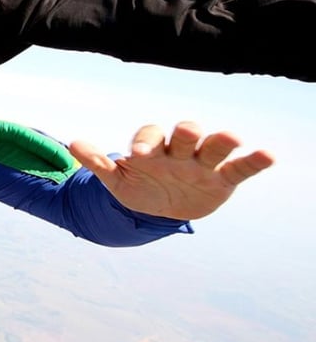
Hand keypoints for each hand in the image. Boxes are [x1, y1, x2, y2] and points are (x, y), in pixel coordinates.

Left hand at [69, 121, 274, 219]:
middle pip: (184, 134)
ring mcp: (201, 164)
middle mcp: (178, 151)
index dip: (145, 143)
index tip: (138, 155)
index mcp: (152, 149)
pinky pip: (240, 168)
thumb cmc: (138, 187)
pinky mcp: (222, 180)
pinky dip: (254, 162)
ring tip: (232, 138)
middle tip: (186, 133)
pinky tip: (268, 155)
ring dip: (221, 141)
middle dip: (185, 133)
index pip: (150, 136)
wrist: (160, 209)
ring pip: (212, 147)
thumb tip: (73, 145)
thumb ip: (98, 163)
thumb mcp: (116, 180)